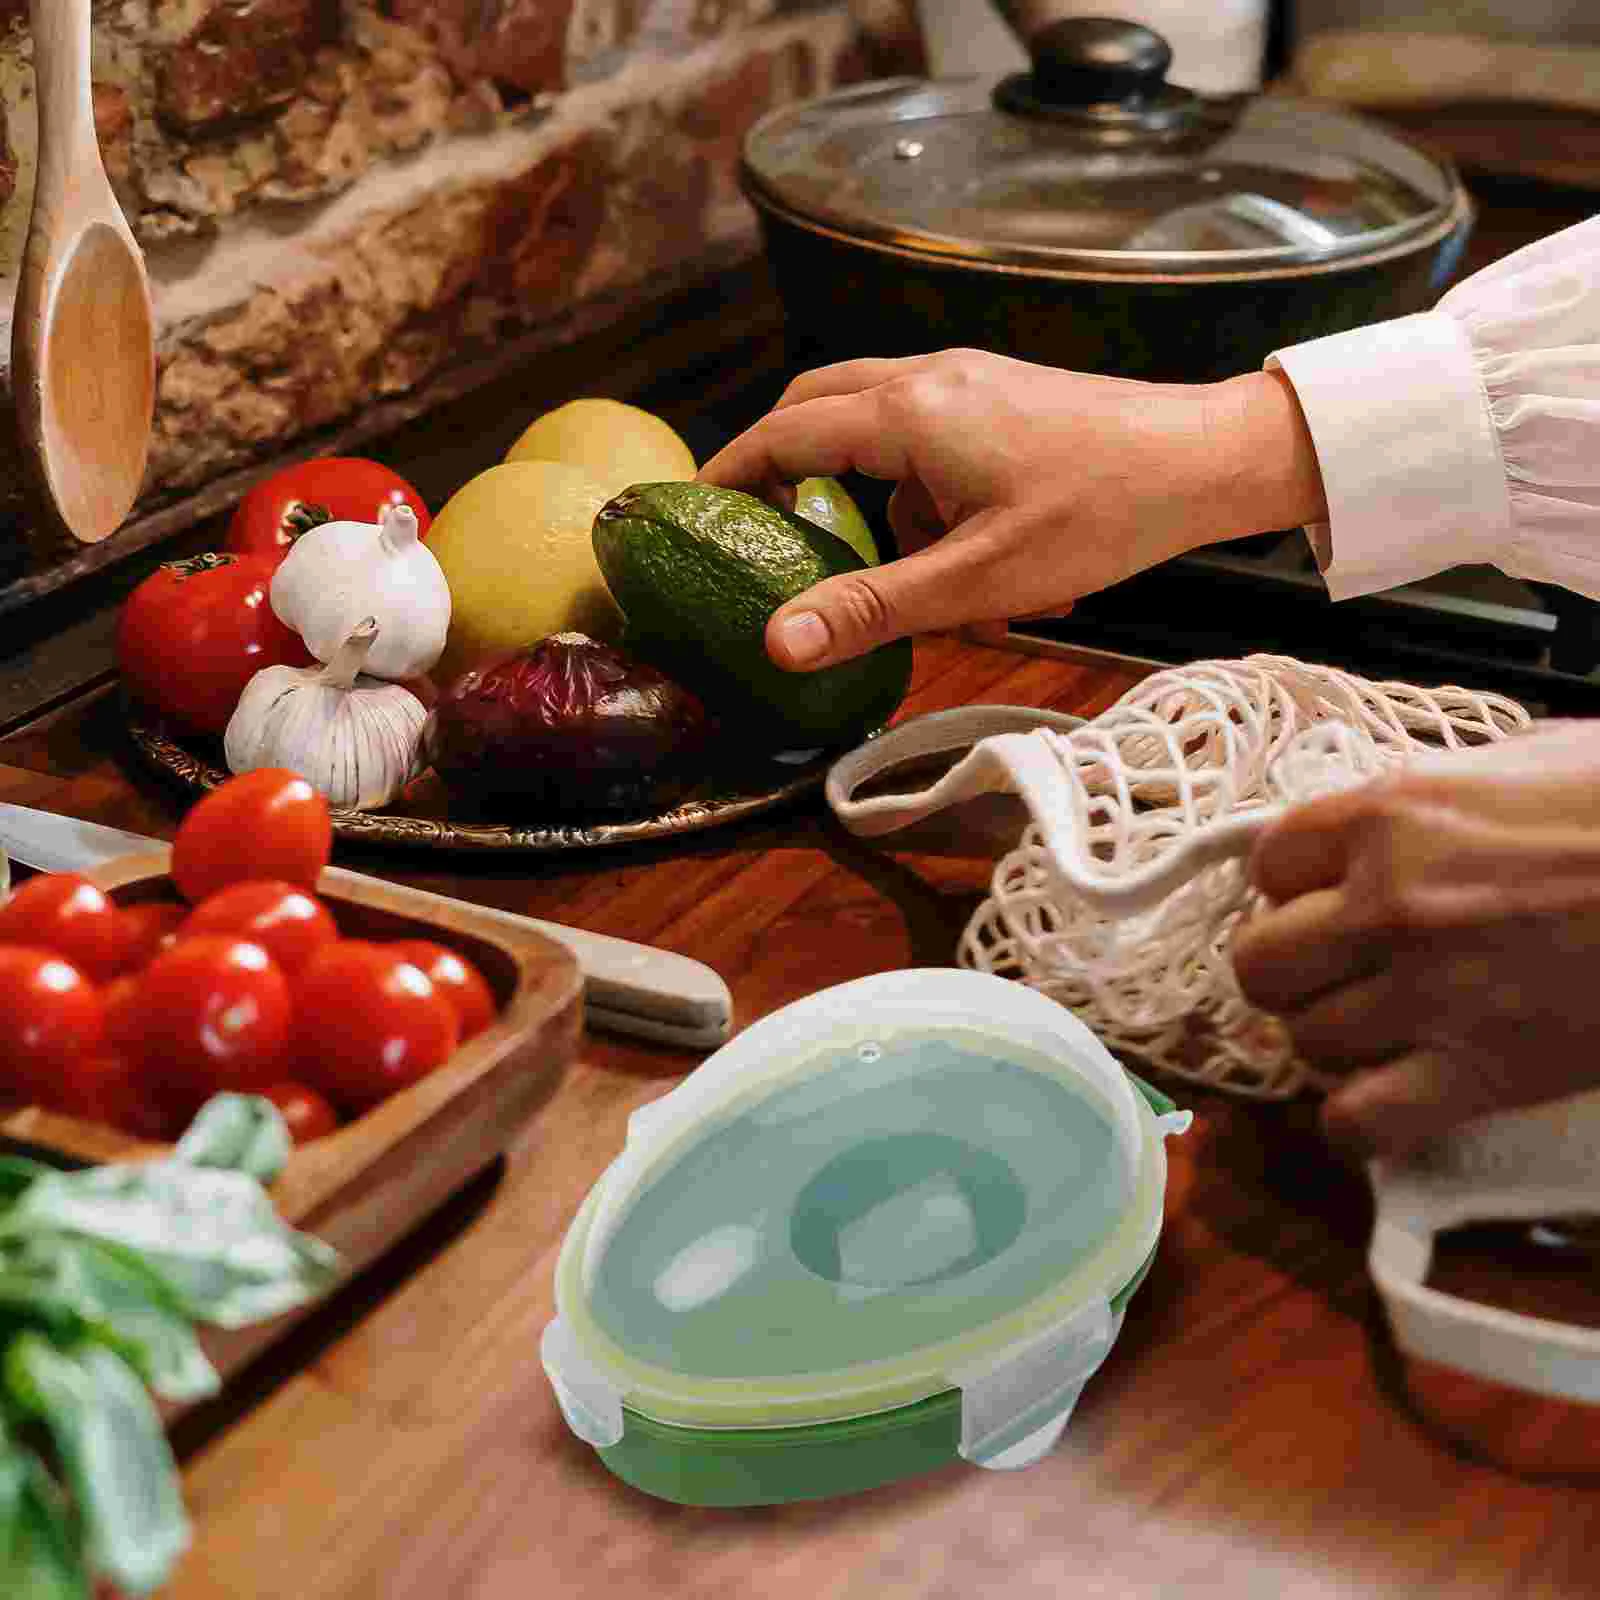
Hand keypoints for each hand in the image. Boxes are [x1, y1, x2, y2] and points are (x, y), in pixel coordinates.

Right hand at [698, 349, 1325, 670]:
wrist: (1206, 460)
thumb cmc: (1102, 514)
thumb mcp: (976, 579)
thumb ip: (871, 606)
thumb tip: (780, 641)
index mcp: (909, 411)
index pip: (783, 433)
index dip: (730, 474)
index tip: (694, 512)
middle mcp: (928, 376)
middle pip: (817, 406)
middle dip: (784, 467)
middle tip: (768, 532)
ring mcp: (968, 380)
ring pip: (876, 427)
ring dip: (874, 498)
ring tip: (922, 577)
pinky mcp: (999, 396)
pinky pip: (928, 437)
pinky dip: (923, 493)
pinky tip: (975, 554)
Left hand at [1230, 721, 1599, 1160]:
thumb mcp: (1521, 762)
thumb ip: (1429, 802)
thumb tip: (1382, 829)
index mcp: (1391, 816)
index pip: (1270, 862)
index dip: (1292, 886)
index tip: (1323, 897)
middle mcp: (1388, 906)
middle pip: (1262, 964)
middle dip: (1293, 971)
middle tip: (1337, 970)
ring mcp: (1429, 994)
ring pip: (1306, 1043)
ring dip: (1333, 1041)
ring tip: (1378, 1031)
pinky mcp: (1483, 1073)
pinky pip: (1361, 1121)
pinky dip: (1357, 1123)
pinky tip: (1381, 1103)